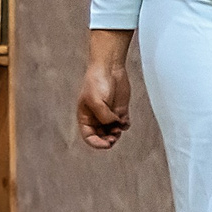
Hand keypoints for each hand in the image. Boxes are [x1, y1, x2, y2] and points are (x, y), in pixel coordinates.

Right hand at [78, 31, 133, 149]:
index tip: (106, 144)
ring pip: (113, 131)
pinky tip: (125, 122)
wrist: (109, 68)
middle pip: (102, 136)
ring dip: (117, 133)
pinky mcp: (120, 110)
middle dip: (108, 139)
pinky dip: (125, 125)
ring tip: (119, 127)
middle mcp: (97, 118)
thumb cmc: (97, 82)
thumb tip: (113, 124)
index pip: (89, 136)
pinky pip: (123, 123)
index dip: (96, 143)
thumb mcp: (96, 101)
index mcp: (86, 117)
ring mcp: (109, 114)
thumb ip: (104, 116)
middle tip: (114, 138)